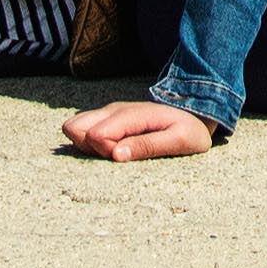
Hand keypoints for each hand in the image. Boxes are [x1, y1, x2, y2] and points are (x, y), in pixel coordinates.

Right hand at [60, 98, 214, 161]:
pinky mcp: (105, 121)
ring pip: (74, 129)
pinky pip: (81, 132)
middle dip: (89, 149)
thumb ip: (147, 146)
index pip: (96, 135)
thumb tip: (115, 155)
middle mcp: (113, 111)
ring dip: (87, 147)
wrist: (192, 114)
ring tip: (115, 152)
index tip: (124, 157)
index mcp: (131, 114)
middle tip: (116, 155)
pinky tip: (111, 150)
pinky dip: (89, 146)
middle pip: (74, 128)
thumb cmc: (188, 130)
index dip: (105, 152)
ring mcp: (107, 114)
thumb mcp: (179, 141)